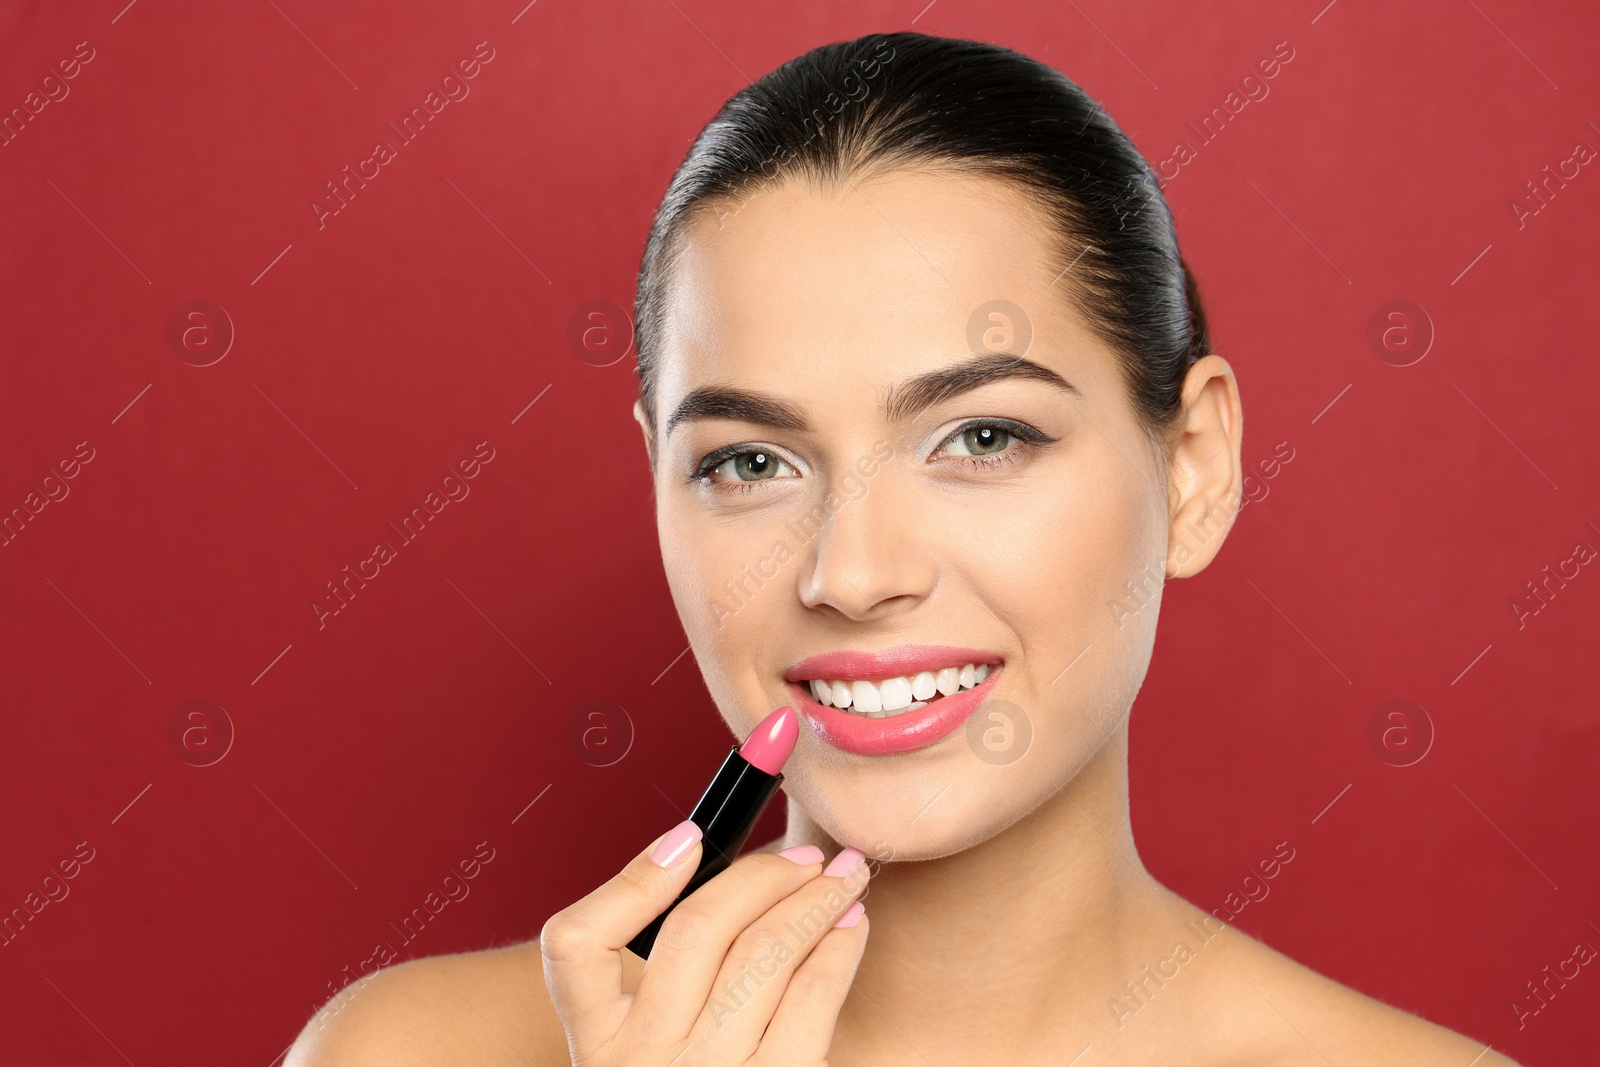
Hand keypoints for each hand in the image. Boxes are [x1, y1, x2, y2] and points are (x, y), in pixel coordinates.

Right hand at [540, 820, 870, 1064]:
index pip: (574, 944)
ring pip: (764, 959)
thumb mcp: (652, 1048)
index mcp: (595, 1043)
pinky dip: (838, 956)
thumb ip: (667, 978)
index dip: (633, 880)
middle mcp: (639, 1065)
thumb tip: (734, 869)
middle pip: (697, 932)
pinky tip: (853, 932)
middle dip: (764, 876)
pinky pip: (811, 1007)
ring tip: (847, 880)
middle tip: (809, 855)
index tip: (691, 838)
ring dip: (817, 903)